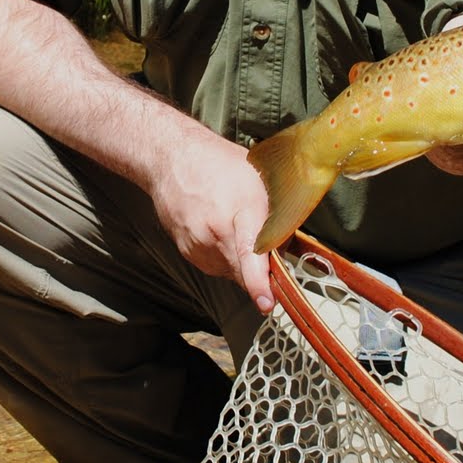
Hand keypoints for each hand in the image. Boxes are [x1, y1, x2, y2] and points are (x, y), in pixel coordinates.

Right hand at [143, 124, 273, 312]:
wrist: (172, 160)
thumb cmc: (220, 164)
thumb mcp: (260, 180)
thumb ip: (277, 214)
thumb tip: (291, 246)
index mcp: (241, 209)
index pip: (250, 251)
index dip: (259, 280)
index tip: (266, 302)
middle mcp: (216, 232)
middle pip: (245, 269)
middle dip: (263, 269)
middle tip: (266, 244)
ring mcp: (198, 245)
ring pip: (232, 271)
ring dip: (242, 260)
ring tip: (235, 224)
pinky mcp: (187, 253)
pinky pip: (217, 266)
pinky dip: (225, 255)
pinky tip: (221, 229)